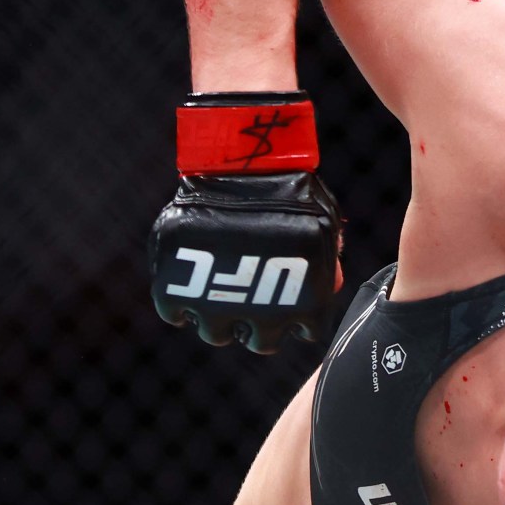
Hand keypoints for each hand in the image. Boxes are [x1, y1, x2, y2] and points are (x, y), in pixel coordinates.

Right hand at [149, 93, 342, 353]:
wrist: (243, 162)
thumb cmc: (290, 187)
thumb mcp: (321, 223)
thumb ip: (325, 259)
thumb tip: (330, 284)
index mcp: (304, 306)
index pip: (305, 332)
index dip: (298, 316)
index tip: (289, 296)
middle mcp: (263, 317)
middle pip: (261, 342)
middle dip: (257, 322)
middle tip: (251, 293)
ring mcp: (218, 308)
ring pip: (216, 334)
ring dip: (218, 316)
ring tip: (216, 285)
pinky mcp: (178, 291)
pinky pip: (173, 313)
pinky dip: (178, 303)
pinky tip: (187, 280)